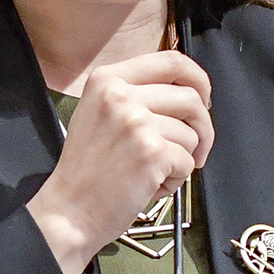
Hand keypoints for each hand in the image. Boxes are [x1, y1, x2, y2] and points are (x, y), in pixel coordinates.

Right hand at [27, 51, 212, 273]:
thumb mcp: (100, 114)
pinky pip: (187, 161)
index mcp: (107, 79)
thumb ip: (136, 96)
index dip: (198, 79)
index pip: (171, 61)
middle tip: (195, 150)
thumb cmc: (87, 171)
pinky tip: (151, 187)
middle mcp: (121, 95)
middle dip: (203, 128)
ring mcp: (137, 122)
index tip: (203, 99)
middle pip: (191, 98)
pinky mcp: (152, 152)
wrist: (69, 212)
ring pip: (192, 133)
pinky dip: (176, 180)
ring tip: (156, 174)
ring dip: (184, 159)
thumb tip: (190, 95)